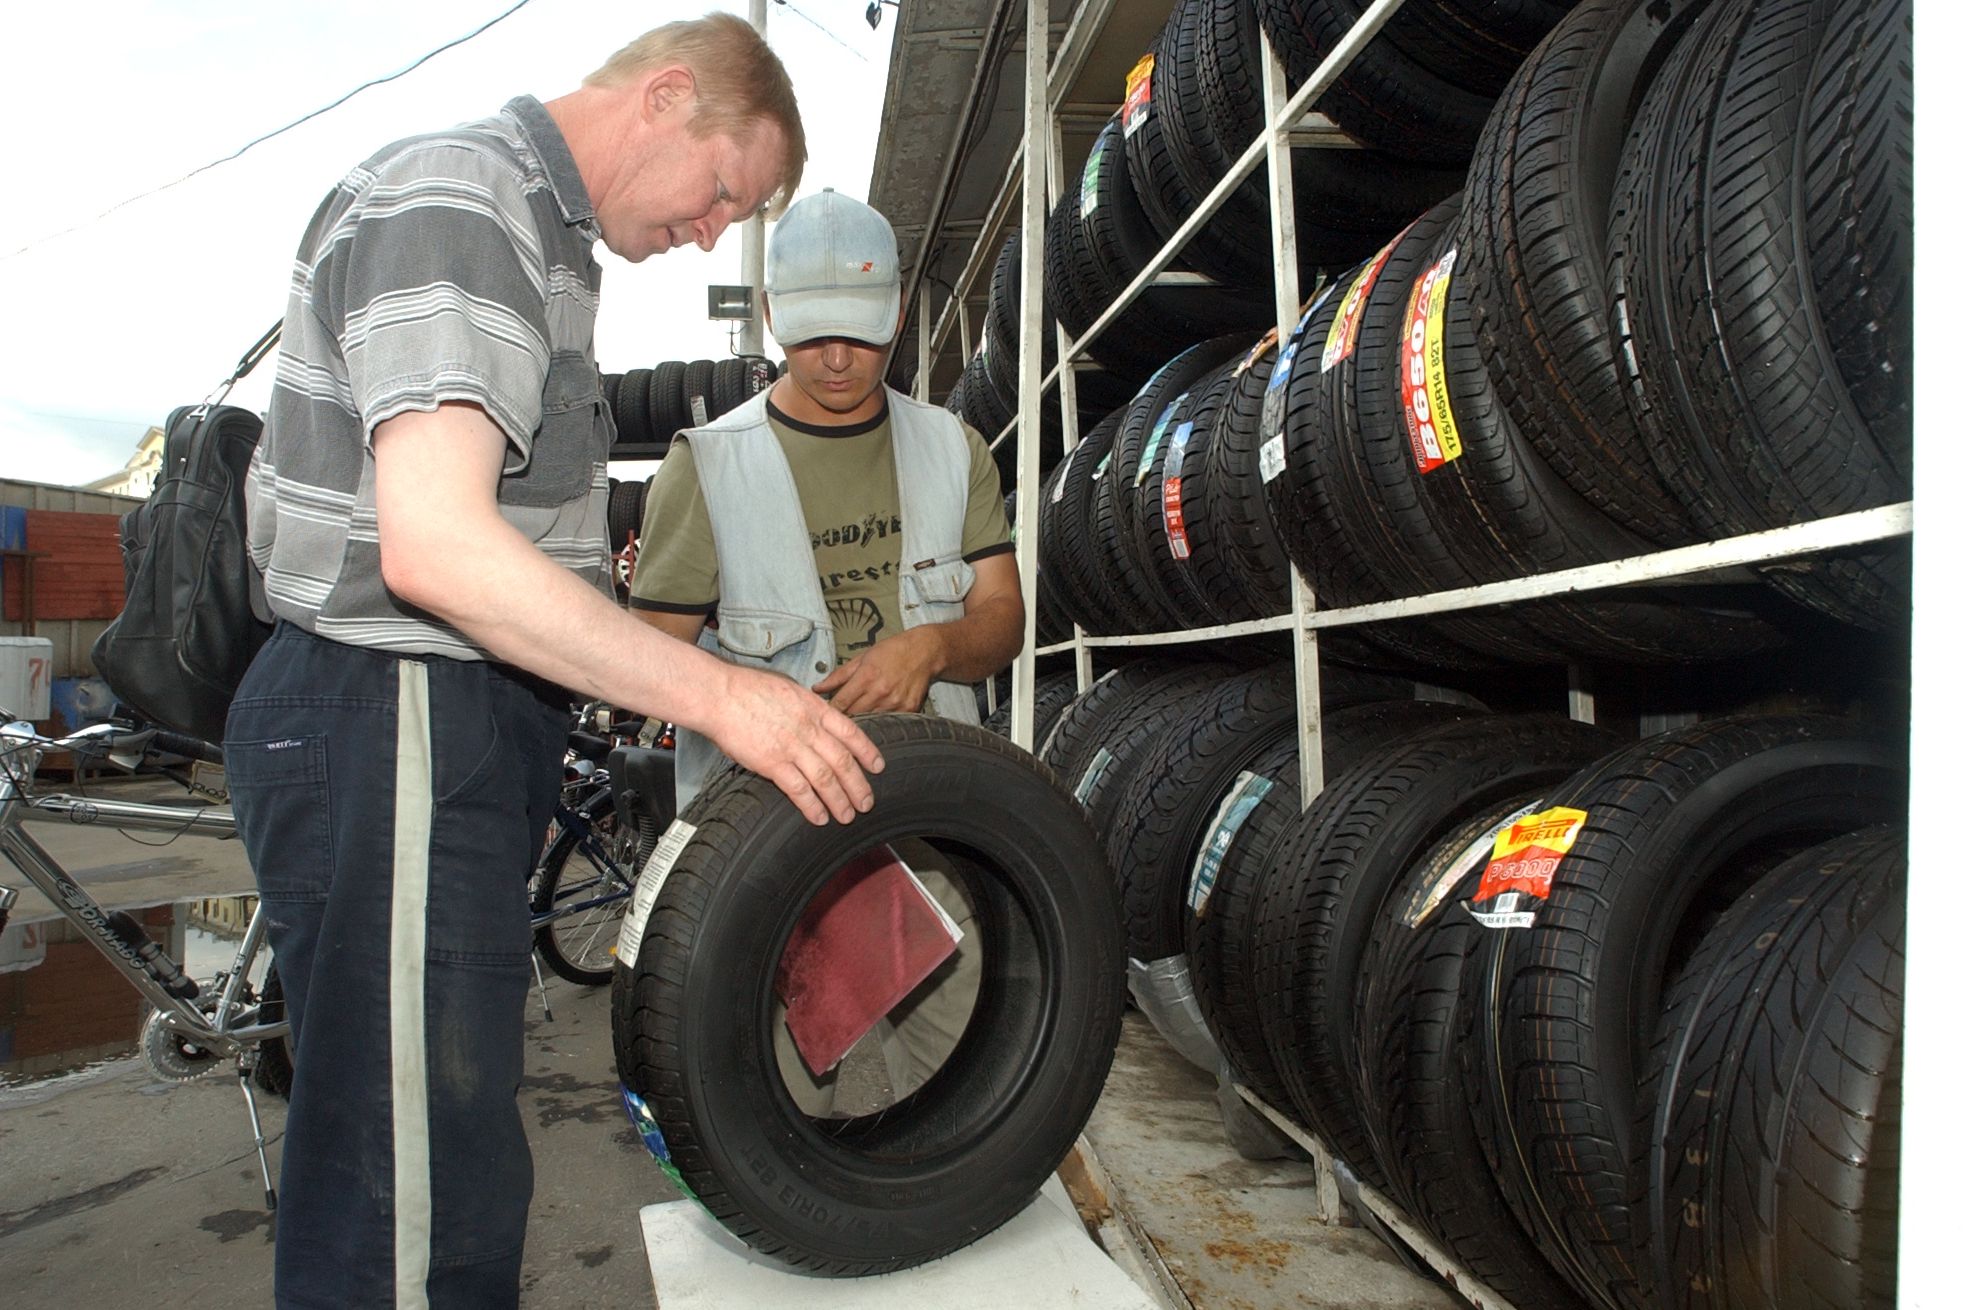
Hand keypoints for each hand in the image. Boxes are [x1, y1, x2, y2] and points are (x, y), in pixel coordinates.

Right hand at [707, 666, 883, 823]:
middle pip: (843, 761)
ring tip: (847, 815)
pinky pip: (799, 790)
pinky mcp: (772, 763)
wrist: (719, 694)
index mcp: (814, 708)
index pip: (851, 732)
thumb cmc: (747, 689)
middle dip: (858, 785)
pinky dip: (812, 806)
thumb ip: (806, 707)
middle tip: (866, 802)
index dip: (867, 752)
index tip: (877, 766)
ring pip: (826, 779)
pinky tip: (819, 816)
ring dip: (840, 800)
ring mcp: (792, 747)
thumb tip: (816, 718)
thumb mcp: (788, 689)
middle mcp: (808, 729)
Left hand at [812, 628, 945, 714]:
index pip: (840, 703)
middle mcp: (881, 692)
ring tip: (858, 715)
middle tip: (837, 717)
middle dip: (843, 716)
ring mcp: (895, 703)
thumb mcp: (861, 658)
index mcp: (867, 676)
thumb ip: (838, 675)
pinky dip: (880, 719)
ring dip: (861, 719)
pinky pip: (888, 721)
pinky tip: (877, 713)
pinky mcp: (908, 710)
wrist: (924, 652)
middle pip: (853, 715)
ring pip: (870, 721)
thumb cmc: (893, 651)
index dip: (830, 710)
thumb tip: (818, 688)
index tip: (824, 713)